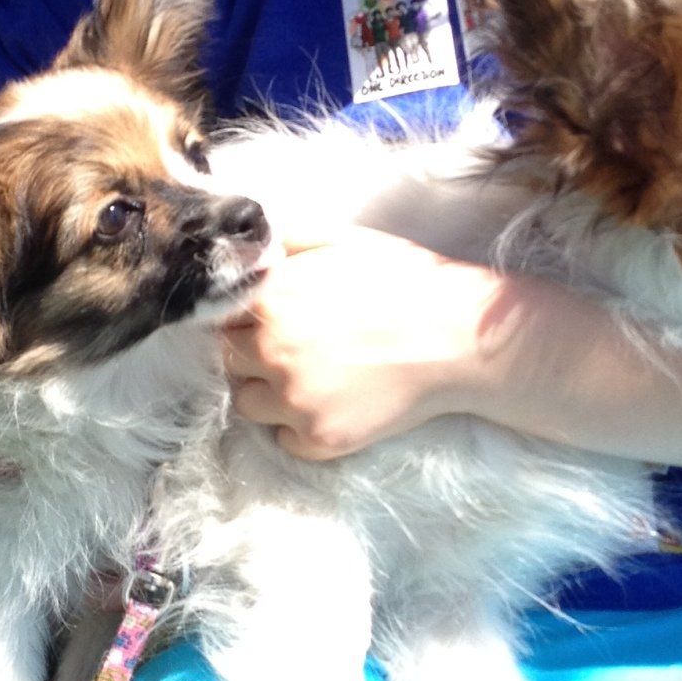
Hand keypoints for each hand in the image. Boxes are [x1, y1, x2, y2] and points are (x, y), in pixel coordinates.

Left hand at [220, 231, 494, 459]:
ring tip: (311, 378)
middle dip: (253, 353)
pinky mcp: (319, 440)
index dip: (245, 316)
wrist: (459, 337)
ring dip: (268, 392)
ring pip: (247, 403)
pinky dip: (299, 425)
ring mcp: (294, 401)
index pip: (222, 315)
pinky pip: (283, 438)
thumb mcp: (344, 240)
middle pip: (229, 360)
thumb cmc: (405, 280)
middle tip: (296, 348)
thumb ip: (287, 240)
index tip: (270, 319)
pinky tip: (332, 403)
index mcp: (271, 300)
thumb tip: (249, 248)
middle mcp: (271, 352)